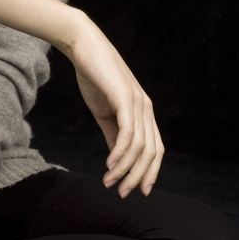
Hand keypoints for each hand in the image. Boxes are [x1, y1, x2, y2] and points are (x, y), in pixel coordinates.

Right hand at [64, 16, 164, 197]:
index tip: (138, 190)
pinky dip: (121, 152)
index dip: (150, 171)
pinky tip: (110, 164)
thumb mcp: (104, 110)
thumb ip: (113, 133)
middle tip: (123, 193)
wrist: (83, 46)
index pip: (155, 148)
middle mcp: (146, 108)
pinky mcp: (124, 98)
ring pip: (139, 146)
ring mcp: (138, 102)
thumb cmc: (93, 75)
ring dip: (125, 169)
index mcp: (143, 111)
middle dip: (138, 176)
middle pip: (151, 152)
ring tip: (110, 183)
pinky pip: (128, 132)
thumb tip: (118, 159)